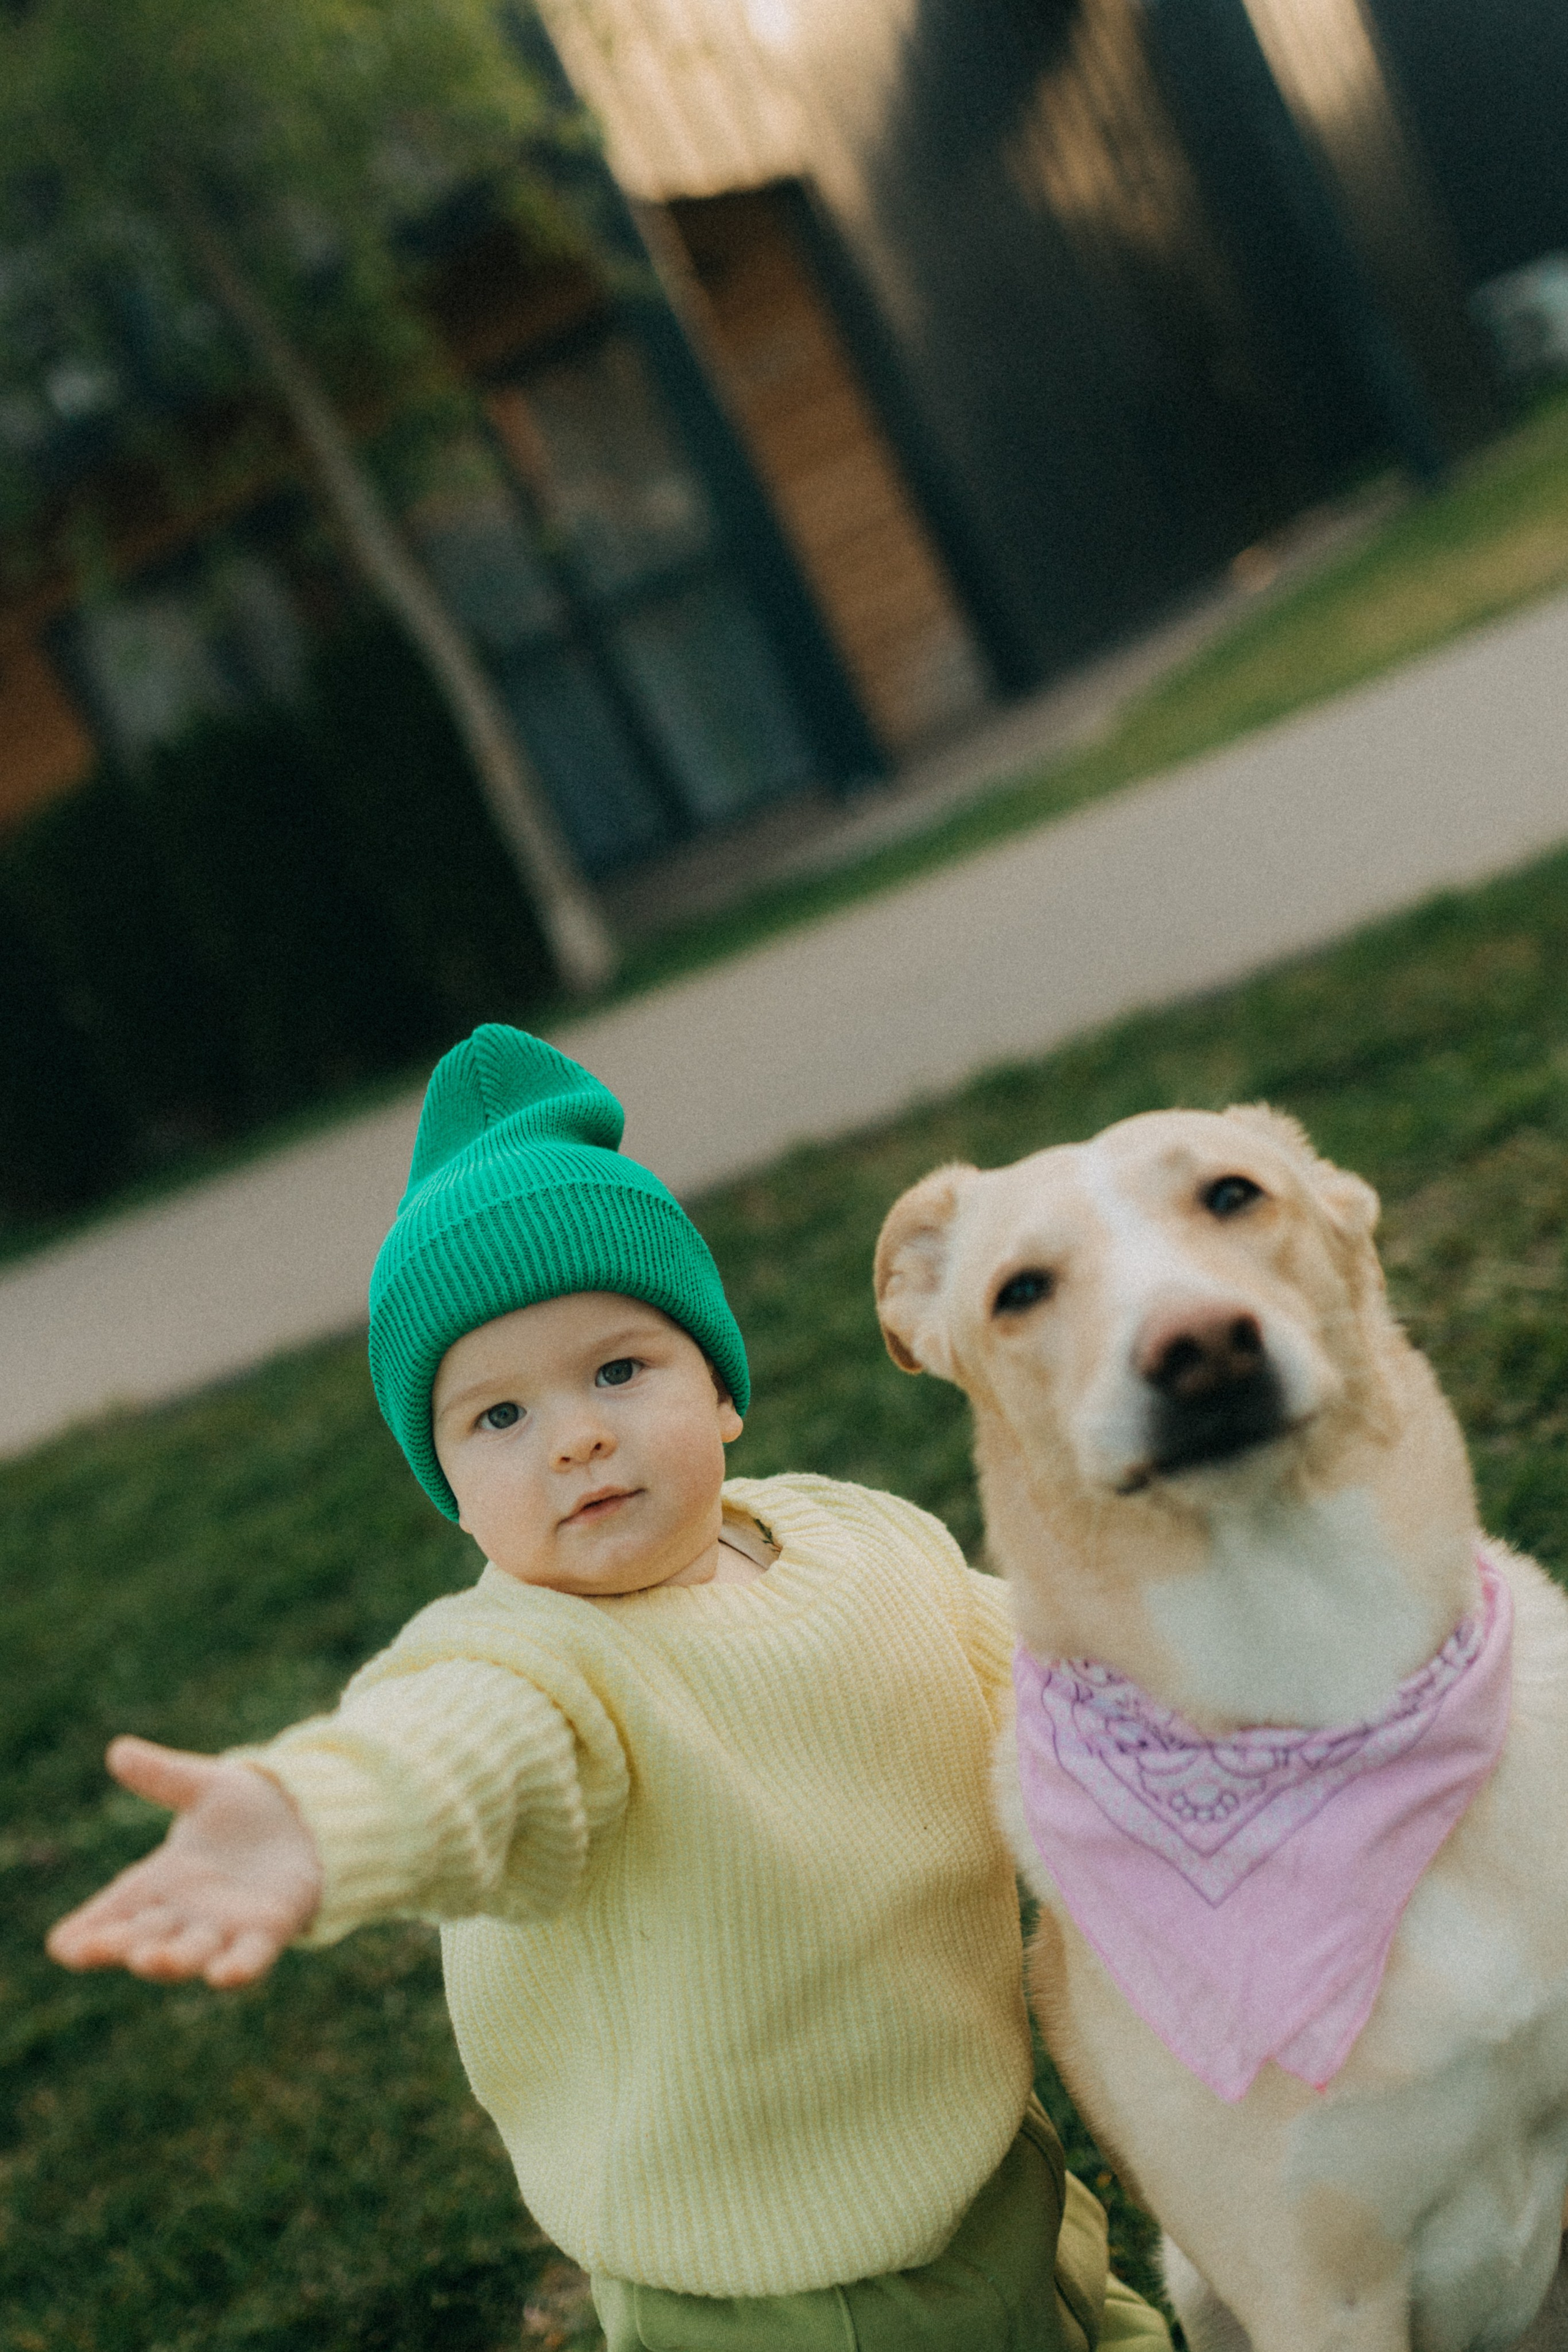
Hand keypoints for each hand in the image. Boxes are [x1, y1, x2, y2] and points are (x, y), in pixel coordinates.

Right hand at [47, 1736, 322, 1986]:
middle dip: (122, 1945)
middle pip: (145, 1937)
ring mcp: (226, 1927)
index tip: (61, 1945)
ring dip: (172, 1961)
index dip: (88, 1930)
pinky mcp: (270, 1930)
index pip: (115, 1911)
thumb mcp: (203, 1786)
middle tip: (98, 1948)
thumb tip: (119, 1750)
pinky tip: (226, 1975)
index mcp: (160, 1881)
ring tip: (152, 1961)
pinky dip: (238, 1968)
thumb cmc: (245, 1808)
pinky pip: (250, 1958)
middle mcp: (186, 1913)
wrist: (308, 1818)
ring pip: (192, 1953)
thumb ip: (163, 1775)